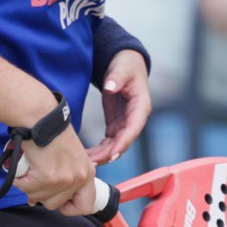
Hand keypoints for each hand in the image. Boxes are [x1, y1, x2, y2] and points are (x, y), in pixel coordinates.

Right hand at [15, 125, 95, 212]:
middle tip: (39, 175)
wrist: (41, 117)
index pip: (86, 206)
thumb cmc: (51, 134)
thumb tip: (36, 200)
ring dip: (30, 185)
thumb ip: (60, 180)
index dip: (70, 208)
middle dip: (43, 193)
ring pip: (39, 198)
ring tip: (33, 165)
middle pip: (55, 205)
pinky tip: (26, 164)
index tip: (59, 202)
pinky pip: (27, 189)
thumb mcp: (69, 158)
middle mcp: (79, 178)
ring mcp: (64, 179)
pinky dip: (21, 179)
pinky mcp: (47, 178)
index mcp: (88, 173)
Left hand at [85, 50, 151, 166]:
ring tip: (86, 163)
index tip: (112, 155)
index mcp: (141, 106)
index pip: (134, 128)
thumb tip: (110, 86)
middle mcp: (135, 118)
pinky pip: (109, 141)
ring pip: (116, 145)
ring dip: (103, 155)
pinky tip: (87, 156)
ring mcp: (125, 122)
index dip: (124, 143)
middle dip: (109, 154)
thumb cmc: (126, 65)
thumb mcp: (122, 68)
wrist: (125, 63)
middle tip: (93, 164)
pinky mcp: (116, 124)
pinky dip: (99, 149)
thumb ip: (117, 77)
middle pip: (124, 141)